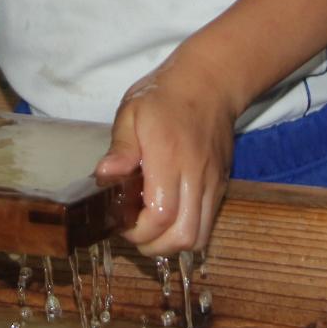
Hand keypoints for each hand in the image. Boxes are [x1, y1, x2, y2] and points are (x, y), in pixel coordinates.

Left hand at [96, 49, 239, 255]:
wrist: (210, 82)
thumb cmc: (165, 95)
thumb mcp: (132, 111)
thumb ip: (121, 147)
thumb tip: (104, 175)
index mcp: (169, 156)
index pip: (161, 214)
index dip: (139, 231)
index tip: (121, 222)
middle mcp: (196, 174)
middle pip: (183, 235)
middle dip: (154, 246)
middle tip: (134, 231)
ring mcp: (213, 182)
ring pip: (199, 236)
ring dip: (172, 244)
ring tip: (151, 230)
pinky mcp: (221, 185)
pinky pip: (208, 224)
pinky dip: (187, 232)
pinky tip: (169, 219)